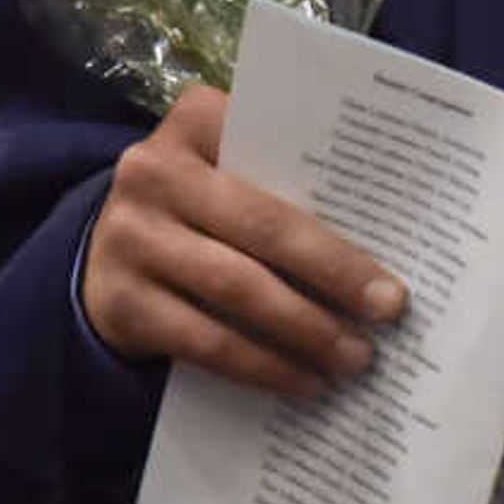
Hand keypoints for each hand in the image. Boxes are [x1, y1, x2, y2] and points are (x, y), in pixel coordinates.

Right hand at [83, 86, 404, 396]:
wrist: (104, 255)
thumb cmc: (204, 207)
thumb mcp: (233, 172)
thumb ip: (289, 180)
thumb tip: (390, 237)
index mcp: (195, 122)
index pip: (279, 146)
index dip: (341, 185)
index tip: (400, 221)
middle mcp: (152, 173)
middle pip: (264, 226)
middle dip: (336, 272)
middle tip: (390, 308)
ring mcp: (128, 239)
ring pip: (237, 289)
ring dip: (306, 329)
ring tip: (356, 357)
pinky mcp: (119, 304)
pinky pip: (205, 342)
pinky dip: (263, 366)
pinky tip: (305, 382)